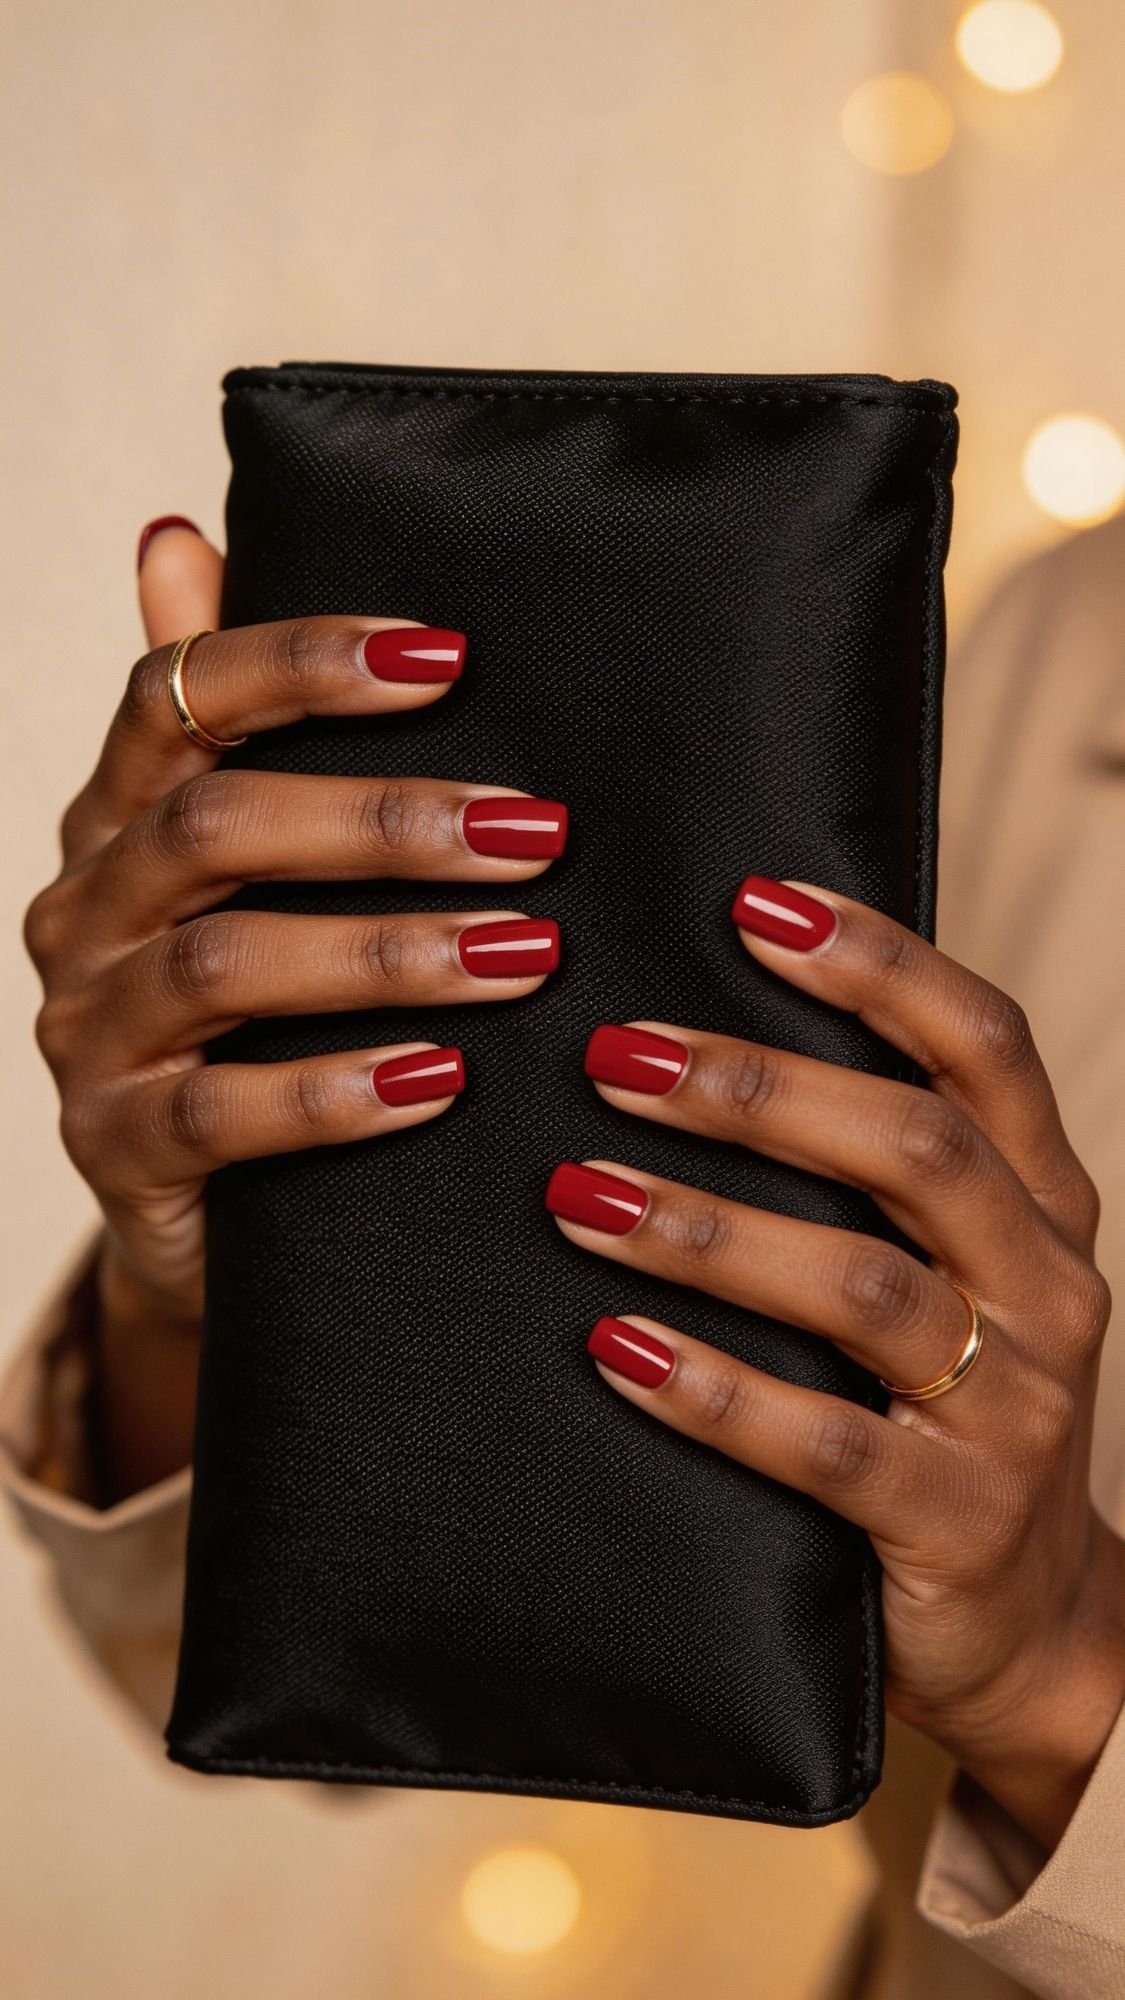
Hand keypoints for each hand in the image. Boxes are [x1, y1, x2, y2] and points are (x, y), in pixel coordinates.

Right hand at [25, 519, 565, 1493]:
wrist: (206, 1208)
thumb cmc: (255, 1009)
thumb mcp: (250, 863)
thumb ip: (230, 719)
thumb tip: (177, 531)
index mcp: (121, 811)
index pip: (181, 695)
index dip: (302, 662)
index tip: (448, 655)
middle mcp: (86, 904)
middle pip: (216, 825)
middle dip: (385, 822)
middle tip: (537, 831)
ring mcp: (88, 1029)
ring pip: (227, 964)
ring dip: (388, 952)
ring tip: (526, 954)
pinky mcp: (115, 1145)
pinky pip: (221, 1114)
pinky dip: (337, 1092)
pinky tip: (444, 1081)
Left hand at [547, 875, 1124, 1849]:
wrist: (1028, 1628)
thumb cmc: (942, 1406)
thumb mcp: (941, 1273)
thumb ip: (863, 1173)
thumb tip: (686, 1040)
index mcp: (1041, 1199)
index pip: (981, 1044)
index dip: (877, 964)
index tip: (752, 901)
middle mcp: (1045, 1284)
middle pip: (914, 1144)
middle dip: (759, 1087)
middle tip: (613, 1056)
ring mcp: (1014, 1407)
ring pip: (862, 1285)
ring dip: (709, 1228)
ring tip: (578, 1195)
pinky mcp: (957, 1519)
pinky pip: (826, 1445)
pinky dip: (713, 1389)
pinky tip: (614, 1346)